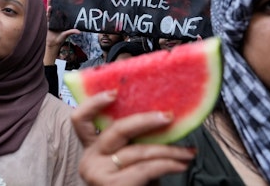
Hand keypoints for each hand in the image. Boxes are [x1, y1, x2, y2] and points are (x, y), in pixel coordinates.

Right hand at [44, 0, 80, 64]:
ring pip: (52, 10)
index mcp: (63, 20)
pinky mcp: (48, 22)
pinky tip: (49, 6)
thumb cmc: (60, 39)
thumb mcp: (66, 34)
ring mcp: (53, 19)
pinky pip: (48, 15)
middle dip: (56, 2)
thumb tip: (79, 31)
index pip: (64, 11)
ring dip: (51, 4)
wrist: (53, 43)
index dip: (63, 5)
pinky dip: (48, 11)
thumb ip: (71, 32)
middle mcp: (58, 18)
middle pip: (57, 8)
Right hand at [71, 91, 194, 185]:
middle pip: (117, 129)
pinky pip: (146, 168)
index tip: (114, 92)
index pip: (82, 119)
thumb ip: (134, 144)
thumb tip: (160, 121)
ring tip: (187, 152)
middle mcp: (90, 157)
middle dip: (146, 120)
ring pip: (139, 150)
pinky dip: (168, 164)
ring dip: (169, 150)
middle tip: (169, 116)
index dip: (94, 103)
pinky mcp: (110, 185)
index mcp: (92, 147)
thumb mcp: (129, 162)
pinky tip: (181, 164)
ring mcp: (98, 172)